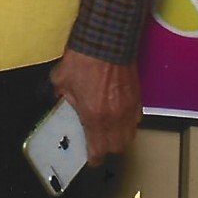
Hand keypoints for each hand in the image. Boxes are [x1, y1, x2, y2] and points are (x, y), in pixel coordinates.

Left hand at [49, 50, 141, 165]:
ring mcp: (128, 107)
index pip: (98, 150)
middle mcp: (115, 117)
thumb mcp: (61, 79)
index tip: (90, 158)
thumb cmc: (85, 58)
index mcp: (94, 116)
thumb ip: (60, 94)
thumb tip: (60, 98)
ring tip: (109, 130)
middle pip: (117, 147)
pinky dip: (129, 121)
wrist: (106, 40)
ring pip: (129, 135)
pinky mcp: (137, 96)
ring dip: (120, 136)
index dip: (94, 158)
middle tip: (98, 141)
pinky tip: (120, 113)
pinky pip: (136, 118)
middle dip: (107, 147)